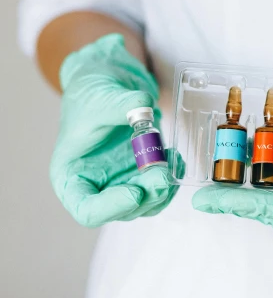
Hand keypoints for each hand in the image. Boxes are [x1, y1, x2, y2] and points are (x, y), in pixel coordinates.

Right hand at [50, 33, 175, 226]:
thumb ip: (120, 105)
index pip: (87, 210)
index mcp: (71, 177)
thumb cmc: (91, 95)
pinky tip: (176, 158)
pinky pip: (159, 190)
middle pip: (123, 211)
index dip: (112, 207)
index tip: (135, 191)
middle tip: (164, 174)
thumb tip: (144, 106)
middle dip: (148, 195)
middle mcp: (95, 188)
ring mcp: (119, 185)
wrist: (107, 86)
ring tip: (172, 160)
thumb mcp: (99, 97)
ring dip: (163, 188)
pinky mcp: (140, 177)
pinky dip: (171, 178)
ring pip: (145, 204)